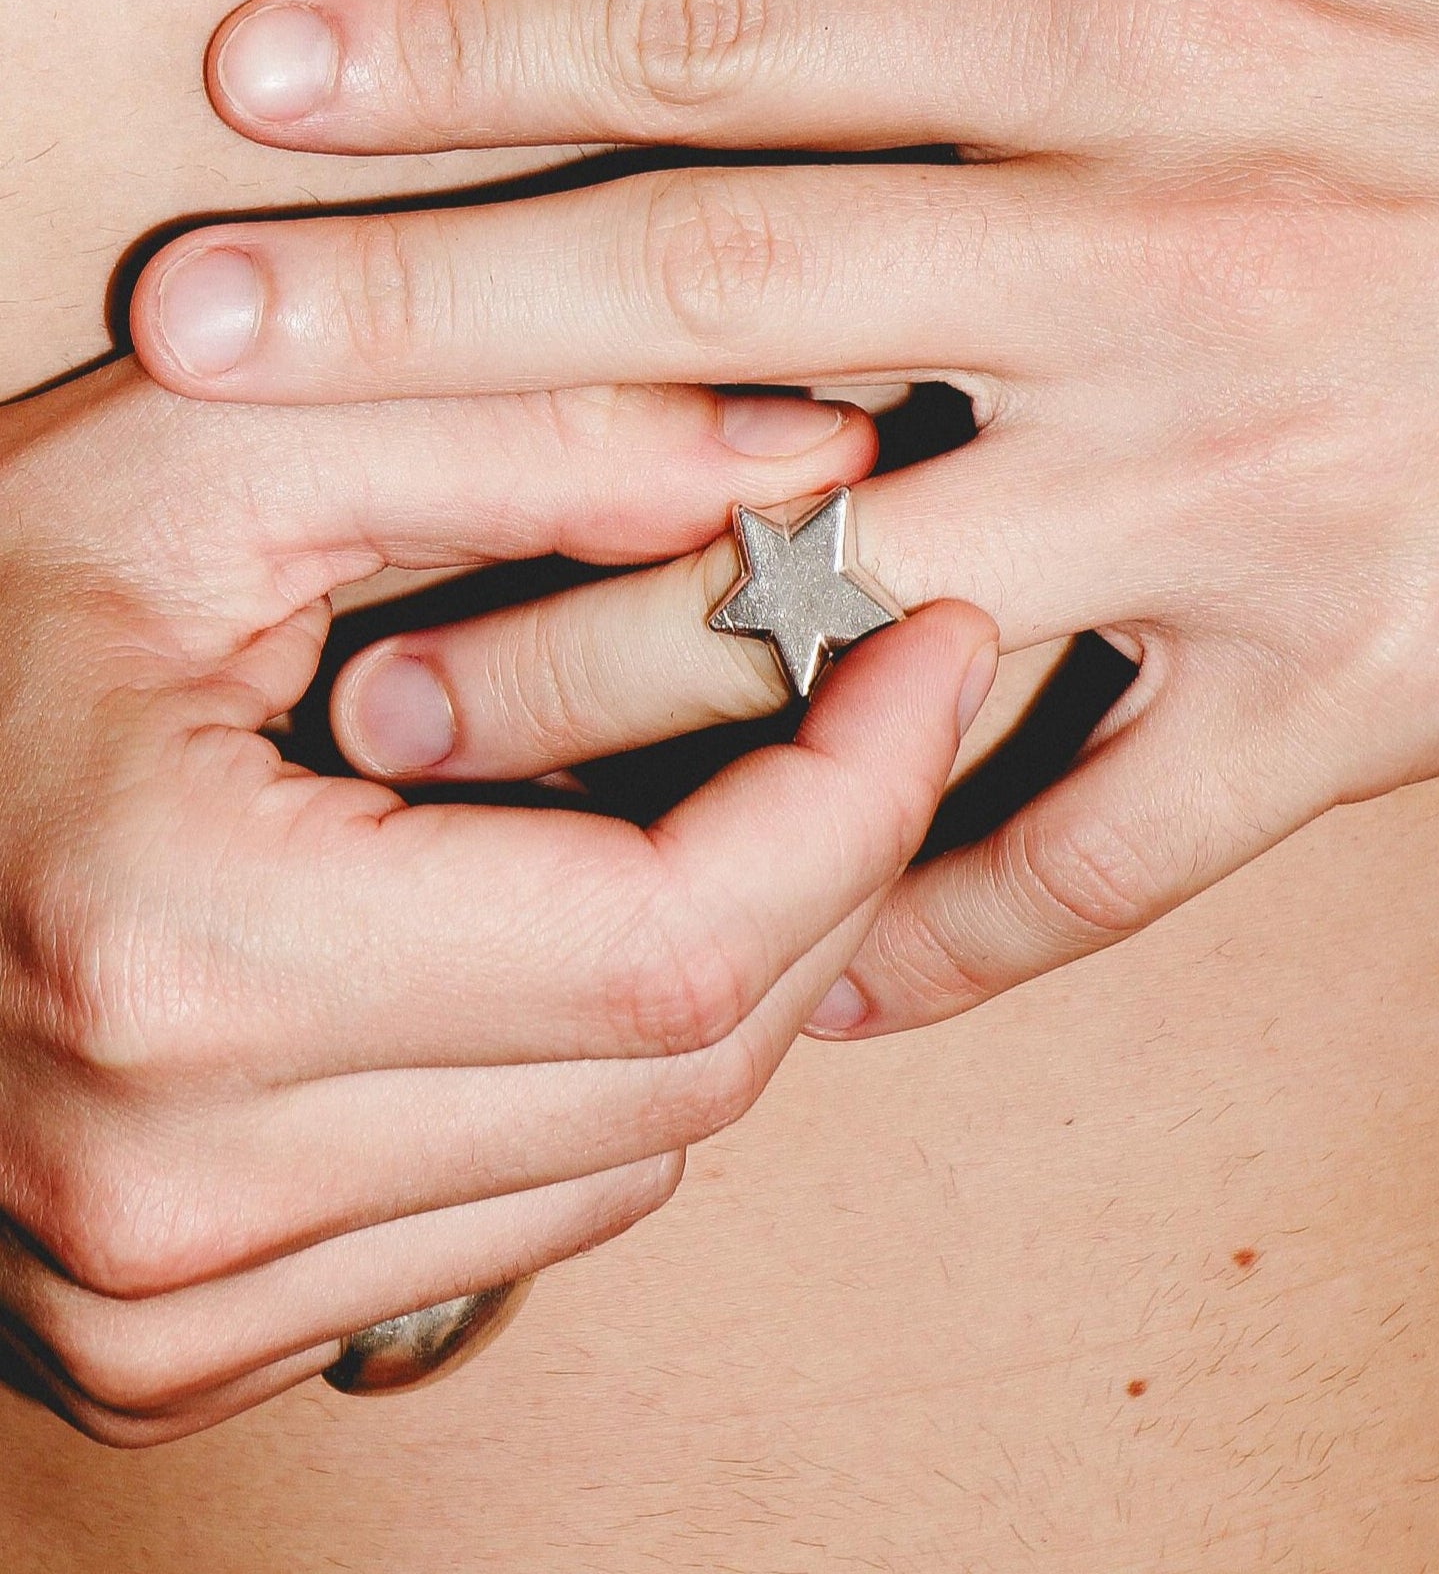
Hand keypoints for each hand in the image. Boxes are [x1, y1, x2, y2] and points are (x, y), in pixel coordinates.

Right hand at [0, 355, 996, 1443]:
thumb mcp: (211, 459)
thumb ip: (518, 434)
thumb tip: (807, 462)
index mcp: (183, 955)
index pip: (669, 945)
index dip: (853, 793)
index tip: (927, 648)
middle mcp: (178, 1190)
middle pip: (681, 1072)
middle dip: (825, 870)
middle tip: (861, 703)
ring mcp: (173, 1304)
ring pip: (630, 1160)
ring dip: (719, 973)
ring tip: (697, 796)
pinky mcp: (184, 1342)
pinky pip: (526, 1220)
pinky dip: (599, 1077)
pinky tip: (551, 932)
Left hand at [132, 0, 1438, 1037]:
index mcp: (1160, 43)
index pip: (732, 35)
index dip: (475, 47)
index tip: (270, 89)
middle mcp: (1158, 273)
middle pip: (707, 305)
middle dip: (425, 336)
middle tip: (205, 383)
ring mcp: (1245, 504)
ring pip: (854, 611)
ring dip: (608, 675)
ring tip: (408, 725)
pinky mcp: (1352, 691)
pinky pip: (1108, 850)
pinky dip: (948, 927)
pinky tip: (805, 979)